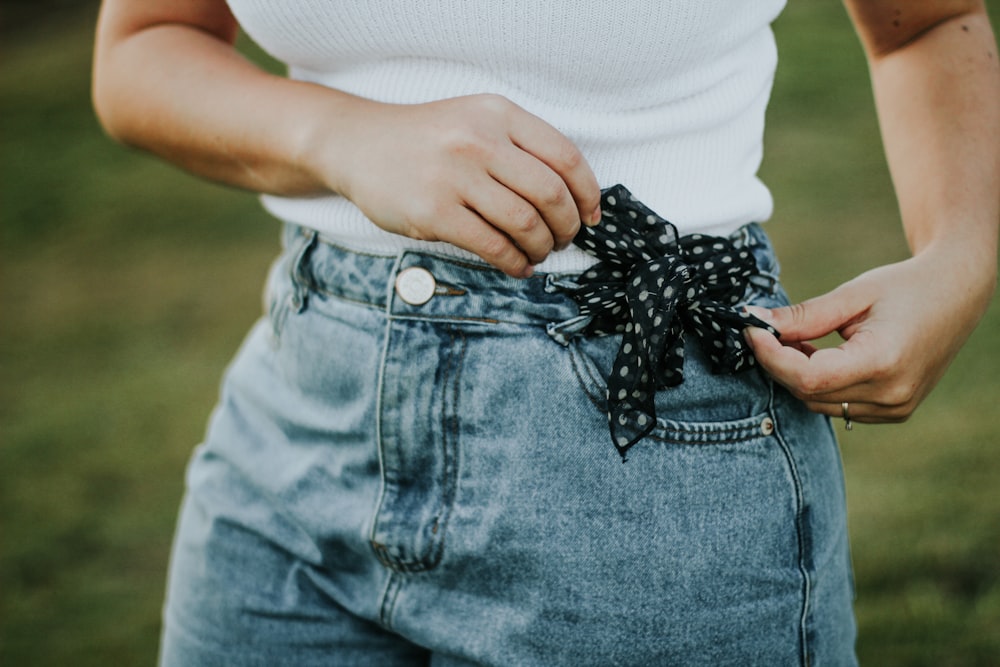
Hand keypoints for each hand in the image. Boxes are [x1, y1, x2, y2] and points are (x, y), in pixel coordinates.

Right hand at [311, 93, 601, 277]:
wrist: (359, 144)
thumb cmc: (428, 139)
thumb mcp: (476, 120)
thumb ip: (521, 147)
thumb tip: (574, 198)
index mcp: (499, 114)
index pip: (566, 157)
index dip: (588, 194)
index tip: (591, 216)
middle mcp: (479, 140)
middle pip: (551, 194)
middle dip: (567, 227)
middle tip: (563, 240)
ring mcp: (455, 176)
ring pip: (525, 224)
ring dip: (542, 248)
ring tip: (538, 254)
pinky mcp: (434, 212)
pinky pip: (493, 247)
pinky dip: (514, 263)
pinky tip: (517, 266)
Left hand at [743, 247, 994, 424]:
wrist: (957, 295)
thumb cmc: (906, 287)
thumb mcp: (853, 295)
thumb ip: (803, 315)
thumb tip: (754, 320)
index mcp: (883, 363)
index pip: (807, 377)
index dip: (770, 356)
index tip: (752, 329)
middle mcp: (891, 395)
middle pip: (808, 392)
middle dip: (777, 362)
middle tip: (766, 329)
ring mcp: (894, 409)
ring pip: (818, 403)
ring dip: (795, 374)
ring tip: (796, 338)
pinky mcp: (893, 412)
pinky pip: (837, 406)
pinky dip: (817, 383)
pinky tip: (817, 354)